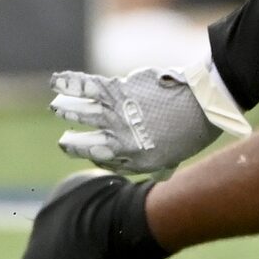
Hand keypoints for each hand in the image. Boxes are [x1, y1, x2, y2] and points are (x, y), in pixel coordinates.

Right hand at [50, 64, 232, 174]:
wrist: (203, 105)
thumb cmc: (194, 129)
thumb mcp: (176, 156)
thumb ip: (163, 167)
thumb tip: (162, 178)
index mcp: (134, 161)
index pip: (104, 161)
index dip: (93, 157)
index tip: (86, 152)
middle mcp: (120, 142)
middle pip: (86, 144)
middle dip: (72, 143)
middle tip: (64, 141)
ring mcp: (116, 117)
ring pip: (83, 114)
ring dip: (66, 109)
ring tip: (56, 107)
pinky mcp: (118, 92)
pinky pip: (87, 88)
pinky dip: (69, 83)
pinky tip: (55, 81)